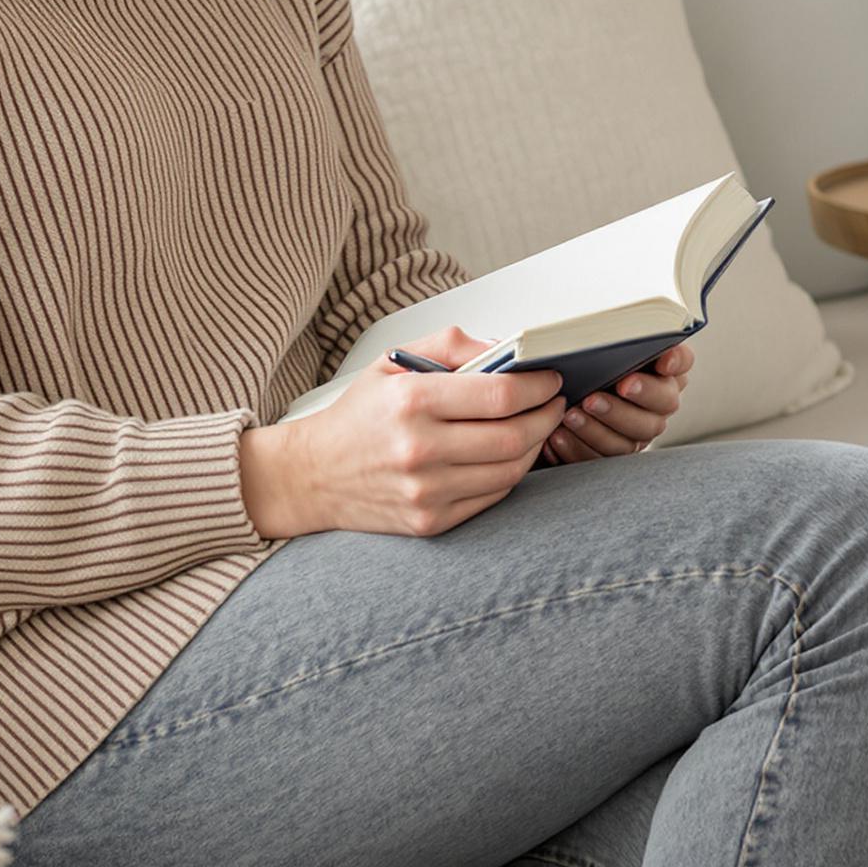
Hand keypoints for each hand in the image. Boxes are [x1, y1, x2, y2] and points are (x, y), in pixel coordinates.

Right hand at [271, 325, 567, 537]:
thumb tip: (504, 349)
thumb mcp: (392, 362)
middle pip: (513, 436)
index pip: (499, 395)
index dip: (537, 386)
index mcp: (411, 401)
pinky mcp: (431, 521)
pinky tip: (508, 454)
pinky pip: (492, 497)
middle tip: (554, 403)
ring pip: (509, 470)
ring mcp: (426, 491)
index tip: (551, 378)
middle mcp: (419, 449)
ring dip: (535, 446)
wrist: (313, 475)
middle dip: (546, 416)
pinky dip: (509, 473)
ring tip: (536, 426)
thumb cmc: (357, 416)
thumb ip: (450, 345)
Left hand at [541, 341, 695, 463]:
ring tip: (573, 413)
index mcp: (659, 368)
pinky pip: (601, 457)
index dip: (677, 360)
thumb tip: (603, 329)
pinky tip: (559, 435)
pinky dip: (578, 446)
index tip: (663, 361)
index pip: (681, 360)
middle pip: (662, 404)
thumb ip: (608, 339)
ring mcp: (637, 432)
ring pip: (632, 437)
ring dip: (600, 426)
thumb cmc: (576, 364)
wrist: (553, 396)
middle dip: (637, 396)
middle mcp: (656, 403)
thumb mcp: (590, 346)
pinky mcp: (612, 454)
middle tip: (610, 390)